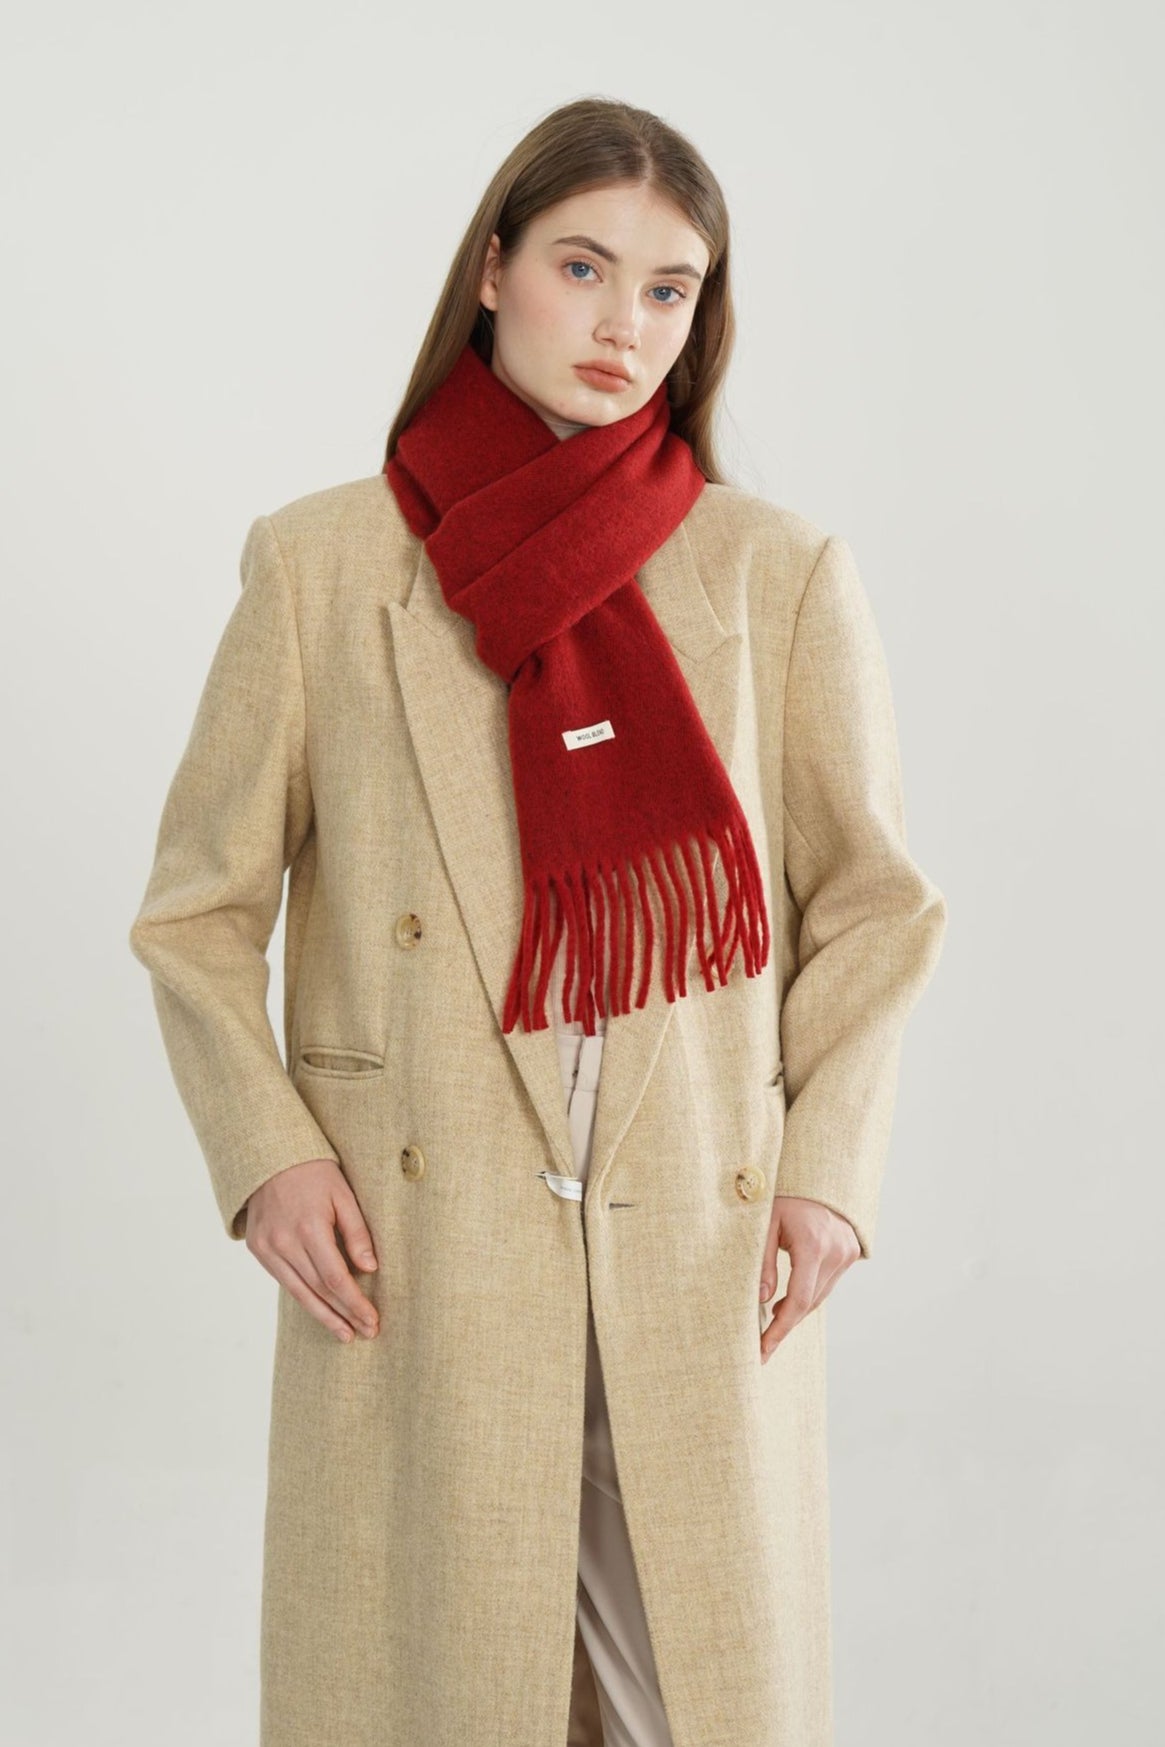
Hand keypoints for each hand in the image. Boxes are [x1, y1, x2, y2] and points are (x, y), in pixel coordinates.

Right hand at [244, 1159, 380, 1342]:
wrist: (270, 1156)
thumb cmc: (315, 1173)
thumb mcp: (343, 1195)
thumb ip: (357, 1233)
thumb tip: (370, 1268)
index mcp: (309, 1228)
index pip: (336, 1278)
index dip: (355, 1303)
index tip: (371, 1320)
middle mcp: (284, 1242)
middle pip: (318, 1290)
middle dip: (344, 1314)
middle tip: (364, 1333)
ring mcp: (267, 1247)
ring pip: (298, 1292)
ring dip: (323, 1316)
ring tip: (344, 1334)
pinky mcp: (257, 1249)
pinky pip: (284, 1281)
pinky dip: (303, 1297)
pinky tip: (320, 1310)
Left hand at [758, 1195, 860, 1363]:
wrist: (821, 1172)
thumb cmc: (786, 1194)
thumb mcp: (766, 1222)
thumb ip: (763, 1261)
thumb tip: (761, 1299)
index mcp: (813, 1245)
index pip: (797, 1300)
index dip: (779, 1330)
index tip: (762, 1350)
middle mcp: (835, 1252)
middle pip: (809, 1304)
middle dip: (785, 1325)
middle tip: (762, 1343)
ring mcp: (847, 1253)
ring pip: (820, 1296)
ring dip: (796, 1311)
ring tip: (771, 1320)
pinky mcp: (851, 1253)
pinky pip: (827, 1284)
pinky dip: (808, 1295)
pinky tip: (788, 1300)